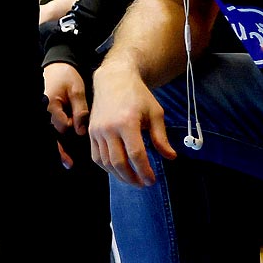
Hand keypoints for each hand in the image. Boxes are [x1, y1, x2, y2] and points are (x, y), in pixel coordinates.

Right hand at [44, 62, 88, 137]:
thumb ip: (80, 112)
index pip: (64, 127)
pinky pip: (56, 117)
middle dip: (71, 120)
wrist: (58, 64)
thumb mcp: (77, 91)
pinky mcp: (47, 107)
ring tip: (72, 104)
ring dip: (67, 117)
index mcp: (50, 106)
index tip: (81, 113)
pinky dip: (64, 114)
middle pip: (60, 127)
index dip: (76, 123)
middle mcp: (45, 109)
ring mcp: (45, 109)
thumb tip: (81, 131)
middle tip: (77, 107)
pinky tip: (68, 106)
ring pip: (58, 122)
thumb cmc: (66, 75)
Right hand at [88, 62, 176, 186]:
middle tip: (143, 184)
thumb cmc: (138, 95)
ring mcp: (97, 131)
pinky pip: (96, 156)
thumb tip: (170, 157)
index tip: (152, 180)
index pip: (136, 154)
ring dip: (120, 175)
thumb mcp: (155, 113)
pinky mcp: (91, 132)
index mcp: (127, 122)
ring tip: (132, 180)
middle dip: (132, 178)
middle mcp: (109, 128)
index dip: (145, 171)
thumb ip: (161, 137)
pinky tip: (118, 170)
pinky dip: (106, 167)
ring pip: (106, 162)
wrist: (114, 79)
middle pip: (119, 162)